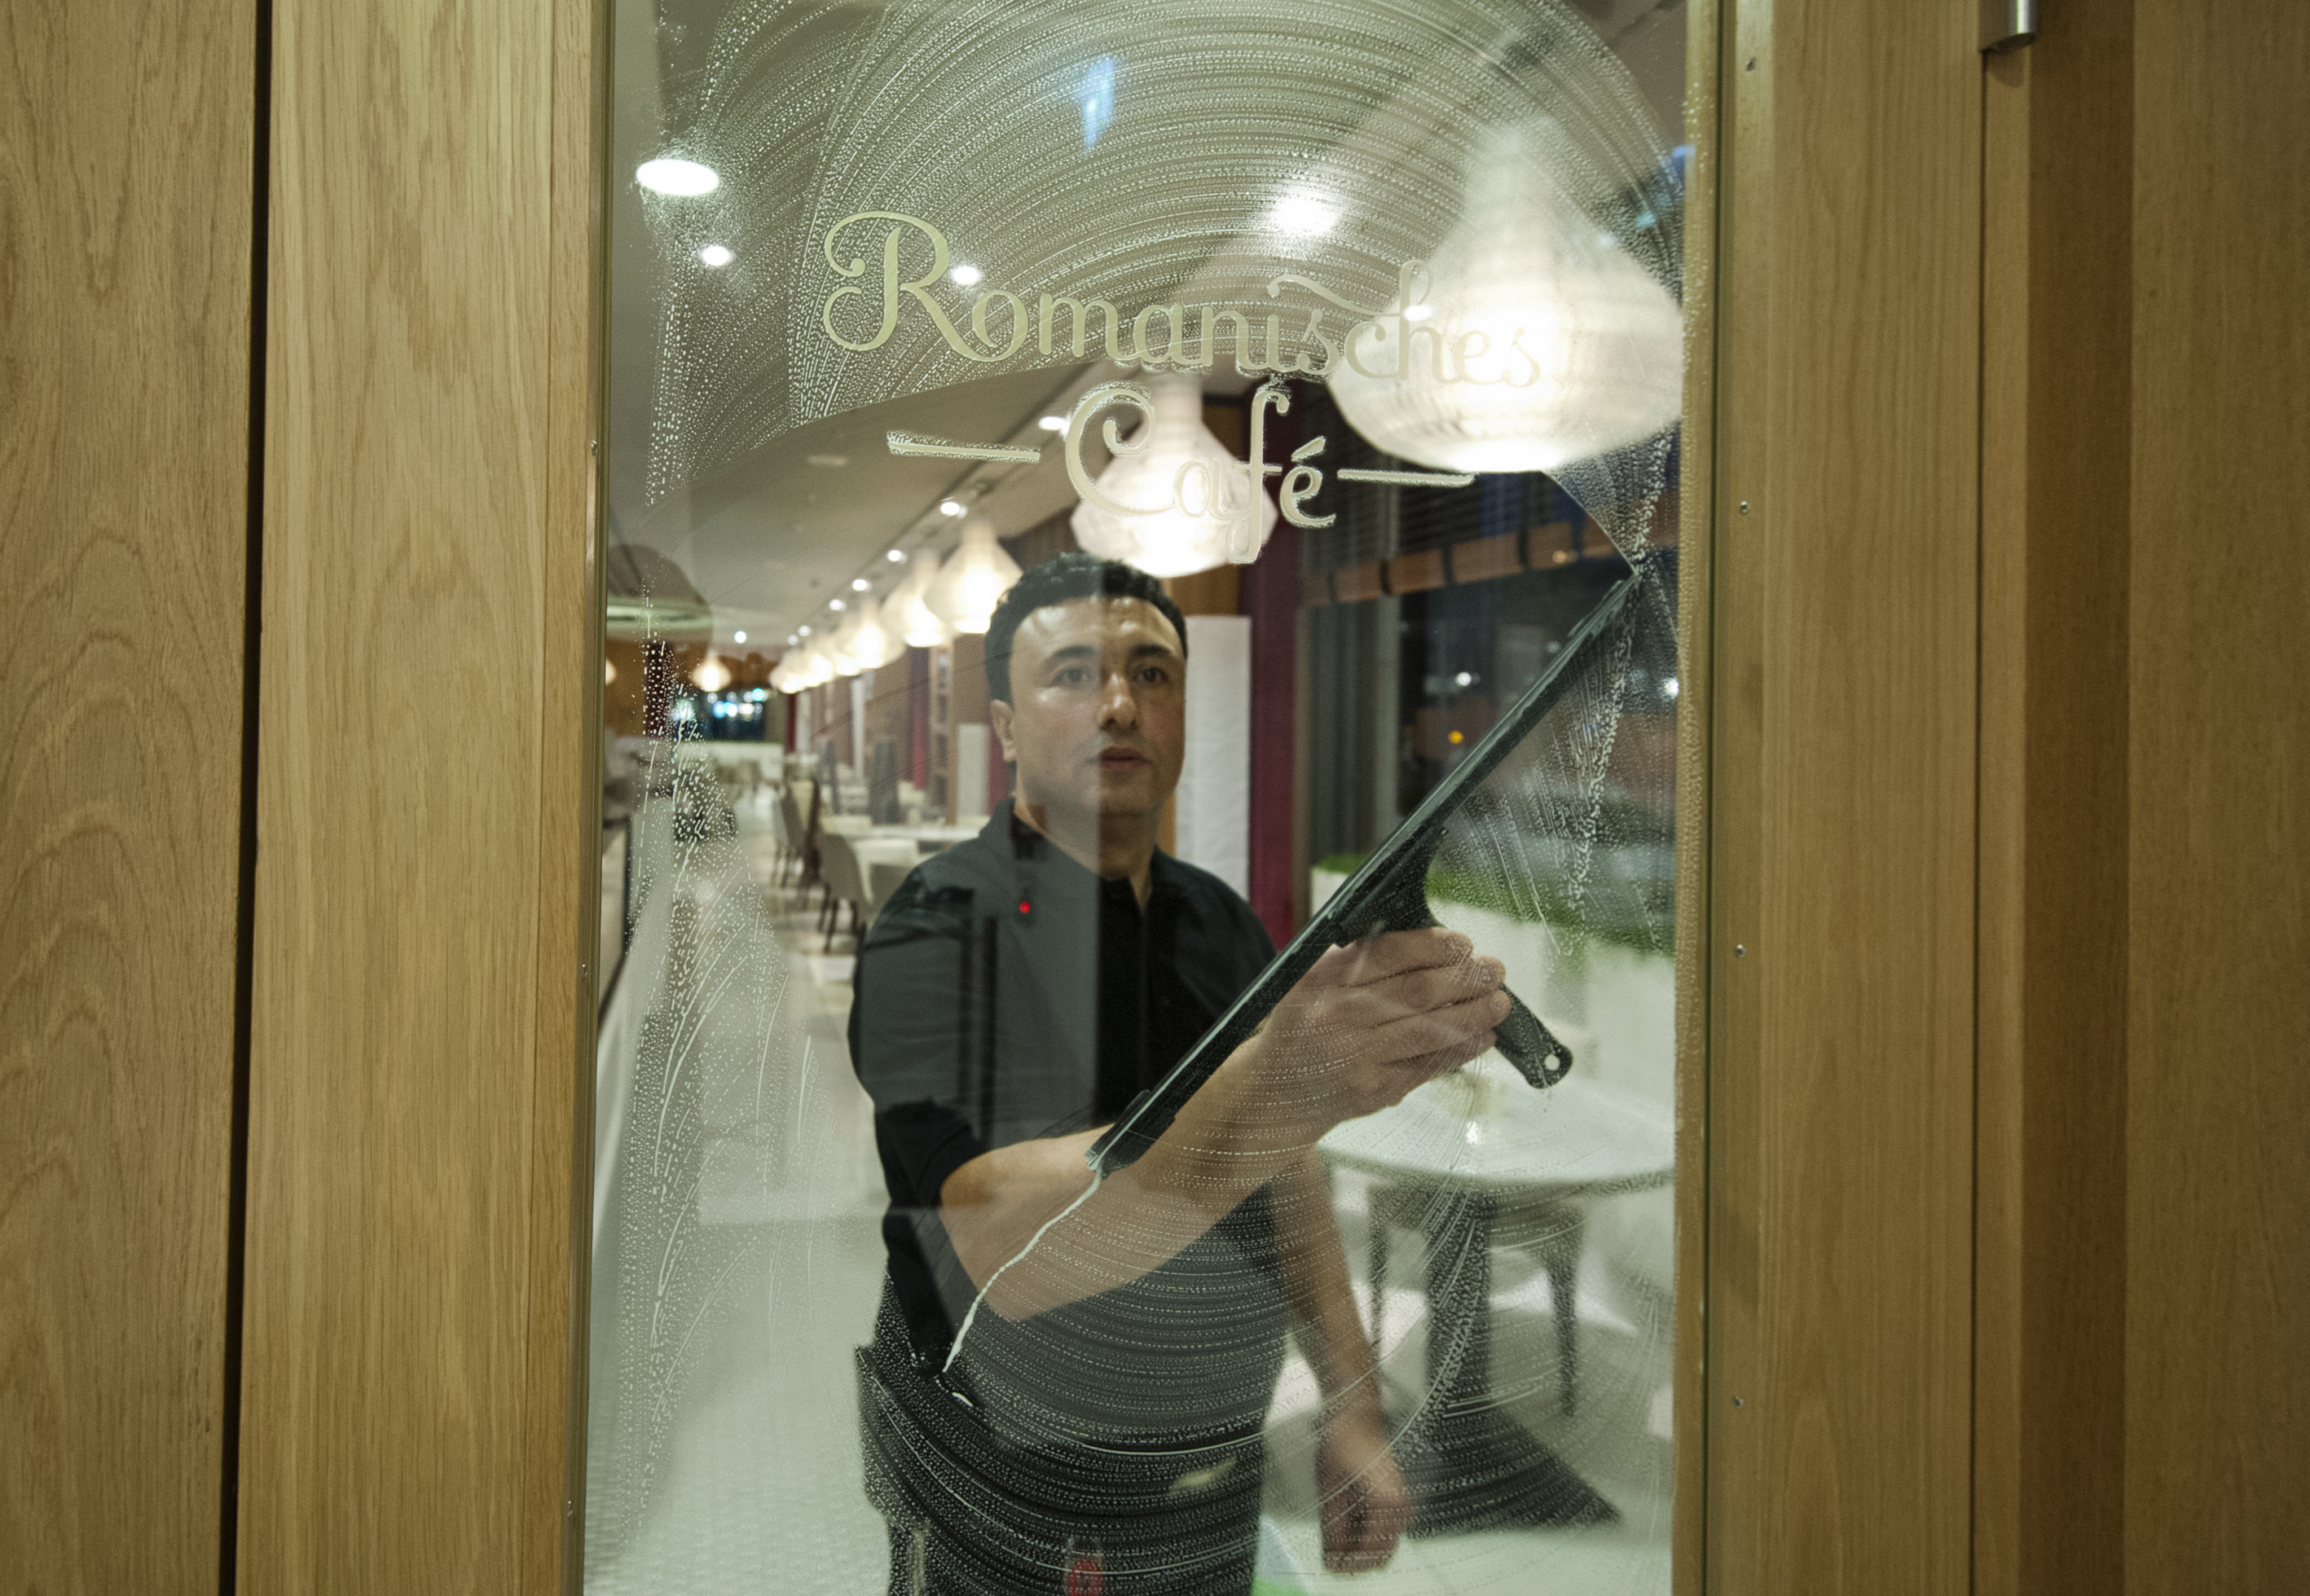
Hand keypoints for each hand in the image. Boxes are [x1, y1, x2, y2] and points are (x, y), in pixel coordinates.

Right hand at [1225, 928, 1508, 1147]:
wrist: (1274, 1092)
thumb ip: (1361, 962)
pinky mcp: (1374, 1090)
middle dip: (1464, 979)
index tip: (1462, 943)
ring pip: (1429, 1031)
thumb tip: (1436, 945)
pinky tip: (1482, 1036)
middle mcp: (1336, 1017)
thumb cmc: (1303, 1026)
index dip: (1432, 947)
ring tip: (1499, 1003)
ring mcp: (1356, 1057)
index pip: (1386, 954)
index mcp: (1320, 980)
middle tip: (1494, 970)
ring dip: (1472, 1014)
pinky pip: (1428, 1066)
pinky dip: (1460, 1050)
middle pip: (1416, 992)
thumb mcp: (1312, 982)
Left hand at [1315, 1407, 1411, 1572]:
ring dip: (1361, 1545)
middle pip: (1382, 1553)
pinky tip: (1348, 1519)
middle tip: (1333, 1554)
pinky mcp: (1396, 1497)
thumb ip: (1334, 1529)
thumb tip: (1332, 1560)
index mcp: (1388, 1503)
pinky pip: (1385, 1528)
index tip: (1331, 1566)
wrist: (1355, 1414)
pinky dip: (1366, 1532)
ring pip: (1384, 1542)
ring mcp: (1402, 1502)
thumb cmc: (1342, 1443)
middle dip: (1356, 1557)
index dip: (1349, 1563)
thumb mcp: (1330, 1489)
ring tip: (1338, 1532)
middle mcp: (1402, 1506)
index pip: (1372, 1552)